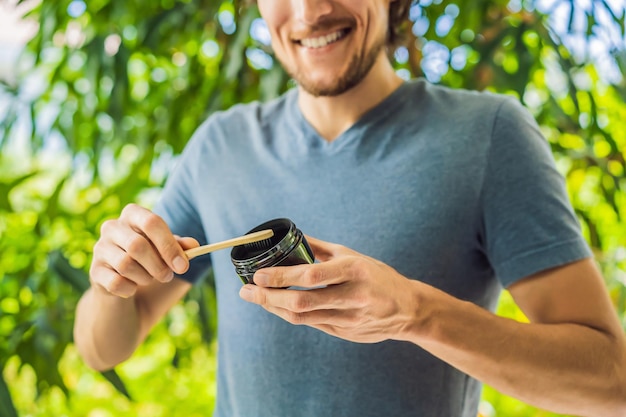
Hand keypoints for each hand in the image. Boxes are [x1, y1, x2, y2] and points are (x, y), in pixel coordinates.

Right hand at [90, 204, 198, 297]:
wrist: (124, 280)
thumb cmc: (150, 256)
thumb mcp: (168, 249)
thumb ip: (181, 246)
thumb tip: (194, 246)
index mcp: (133, 214)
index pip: (152, 222)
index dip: (169, 246)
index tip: (183, 266)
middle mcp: (112, 227)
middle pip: (137, 245)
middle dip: (158, 266)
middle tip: (168, 276)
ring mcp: (99, 248)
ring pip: (126, 265)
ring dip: (145, 277)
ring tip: (149, 278)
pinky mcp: (94, 271)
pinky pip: (116, 282)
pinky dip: (130, 289)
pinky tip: (132, 287)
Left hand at [239, 236, 418, 342]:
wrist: (409, 309)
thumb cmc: (378, 275)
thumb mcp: (353, 256)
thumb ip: (321, 248)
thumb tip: (291, 237)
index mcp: (354, 271)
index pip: (311, 276)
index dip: (281, 277)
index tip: (257, 275)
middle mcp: (352, 297)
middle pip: (301, 303)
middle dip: (268, 298)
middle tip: (246, 291)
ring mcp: (349, 319)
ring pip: (303, 318)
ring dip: (274, 308)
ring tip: (255, 297)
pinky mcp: (345, 333)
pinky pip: (310, 324)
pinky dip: (290, 315)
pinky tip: (276, 306)